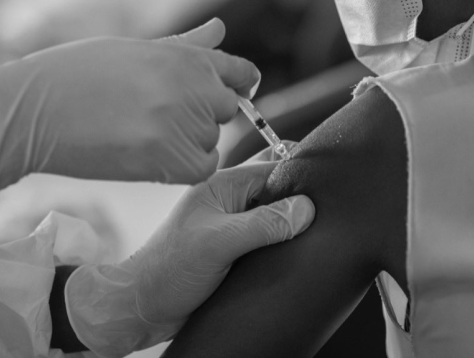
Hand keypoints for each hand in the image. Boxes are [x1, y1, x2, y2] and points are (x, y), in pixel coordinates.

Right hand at [0, 19, 259, 195]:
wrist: (33, 111)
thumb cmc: (78, 73)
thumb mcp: (135, 48)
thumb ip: (186, 44)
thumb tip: (221, 28)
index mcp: (188, 56)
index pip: (241, 73)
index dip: (237, 85)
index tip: (229, 94)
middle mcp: (195, 88)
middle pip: (226, 108)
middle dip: (202, 112)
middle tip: (156, 115)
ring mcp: (186, 125)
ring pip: (210, 139)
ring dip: (188, 140)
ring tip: (140, 131)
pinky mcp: (173, 161)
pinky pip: (202, 167)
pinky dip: (184, 166)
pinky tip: (150, 155)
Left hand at [63, 145, 314, 356]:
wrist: (143, 305)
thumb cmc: (169, 269)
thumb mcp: (218, 243)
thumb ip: (262, 225)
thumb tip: (306, 209)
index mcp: (223, 186)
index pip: (272, 168)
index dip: (301, 175)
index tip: (329, 187)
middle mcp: (230, 201)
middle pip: (277, 190)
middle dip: (301, 199)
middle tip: (329, 213)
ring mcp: (233, 225)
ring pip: (275, 215)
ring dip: (293, 223)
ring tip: (319, 233)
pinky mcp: (235, 248)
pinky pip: (268, 238)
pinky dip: (283, 242)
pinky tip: (297, 252)